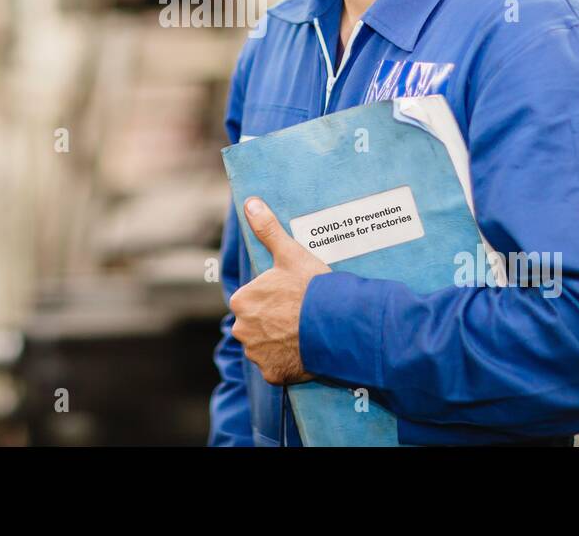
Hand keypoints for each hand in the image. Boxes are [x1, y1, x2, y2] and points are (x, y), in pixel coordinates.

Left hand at [230, 197, 331, 384]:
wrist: (337, 324)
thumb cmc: (312, 286)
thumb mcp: (290, 253)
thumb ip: (267, 229)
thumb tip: (250, 203)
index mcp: (242, 300)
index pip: (252, 299)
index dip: (273, 298)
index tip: (291, 296)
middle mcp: (242, 329)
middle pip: (256, 324)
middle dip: (273, 321)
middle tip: (299, 315)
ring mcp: (257, 355)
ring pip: (265, 347)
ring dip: (279, 342)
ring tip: (304, 333)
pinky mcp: (273, 375)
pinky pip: (277, 368)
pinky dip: (288, 363)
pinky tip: (304, 351)